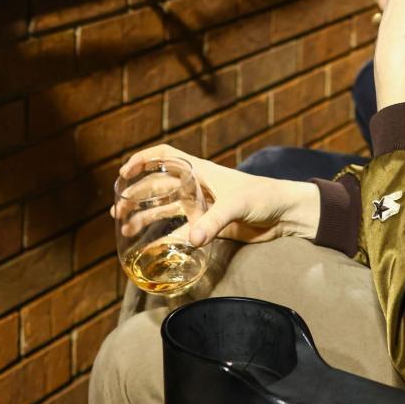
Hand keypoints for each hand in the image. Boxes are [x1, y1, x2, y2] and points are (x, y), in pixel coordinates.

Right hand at [113, 144, 320, 247]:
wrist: (286, 215)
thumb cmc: (265, 197)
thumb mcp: (238, 204)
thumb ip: (214, 222)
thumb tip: (191, 241)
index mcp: (201, 171)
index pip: (166, 156)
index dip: (144, 159)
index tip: (124, 173)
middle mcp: (197, 187)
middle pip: (158, 186)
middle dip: (136, 194)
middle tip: (118, 209)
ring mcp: (201, 207)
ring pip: (164, 209)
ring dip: (144, 216)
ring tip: (124, 227)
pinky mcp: (208, 227)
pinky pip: (178, 231)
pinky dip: (161, 238)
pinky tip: (147, 247)